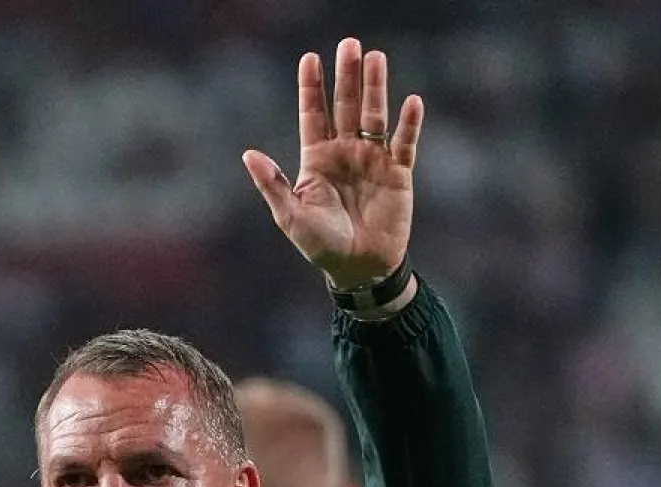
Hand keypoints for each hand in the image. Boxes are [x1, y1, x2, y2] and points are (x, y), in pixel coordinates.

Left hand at [243, 38, 421, 289]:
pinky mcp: (399, 174)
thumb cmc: (320, 245)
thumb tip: (248, 154)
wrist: (358, 270)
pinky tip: (411, 101)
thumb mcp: (291, 216)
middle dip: (347, 76)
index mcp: (316, 159)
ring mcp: (373, 160)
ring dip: (375, 89)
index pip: (313, 115)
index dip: (311, 87)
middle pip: (345, 106)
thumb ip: (272, 184)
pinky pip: (404, 144)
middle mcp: (345, 153)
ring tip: (376, 58)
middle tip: (349, 44)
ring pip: (374, 116)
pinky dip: (409, 124)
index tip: (310, 57)